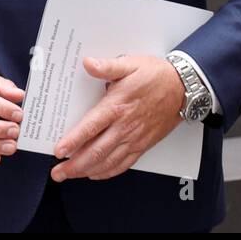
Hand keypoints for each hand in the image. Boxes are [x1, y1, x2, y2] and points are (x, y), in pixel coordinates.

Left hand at [50, 54, 183, 181]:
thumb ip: (107, 66)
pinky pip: (124, 164)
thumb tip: (88, 63)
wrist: (183, 88)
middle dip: (74, 165)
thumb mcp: (130, 64)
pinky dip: (108, 172)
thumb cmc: (156, 76)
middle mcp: (125, 126)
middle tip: (57, 172)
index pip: (91, 127)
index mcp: (118, 106)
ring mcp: (134, 138)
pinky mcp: (143, 145)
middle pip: (96, 151)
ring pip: (108, 161)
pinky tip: (96, 174)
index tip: (59, 151)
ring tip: (71, 176)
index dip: (74, 141)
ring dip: (87, 171)